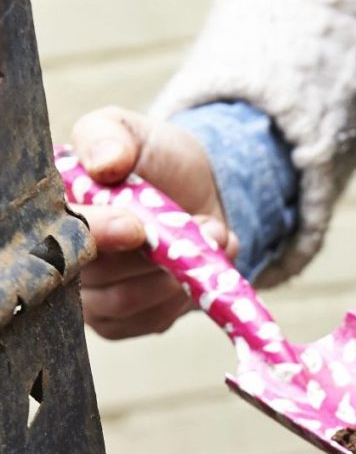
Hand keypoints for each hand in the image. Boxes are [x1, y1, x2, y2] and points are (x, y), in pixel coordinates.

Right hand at [70, 105, 238, 338]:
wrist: (194, 191)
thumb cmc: (152, 159)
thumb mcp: (130, 132)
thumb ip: (108, 136)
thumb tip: (103, 164)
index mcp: (53, 210)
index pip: (56, 235)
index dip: (95, 235)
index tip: (135, 226)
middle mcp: (60, 257)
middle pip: (93, 276)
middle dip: (149, 256)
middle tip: (192, 230)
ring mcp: (89, 296)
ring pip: (125, 301)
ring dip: (172, 273)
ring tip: (204, 236)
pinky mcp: (121, 322)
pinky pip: (149, 320)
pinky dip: (183, 294)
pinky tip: (198, 264)